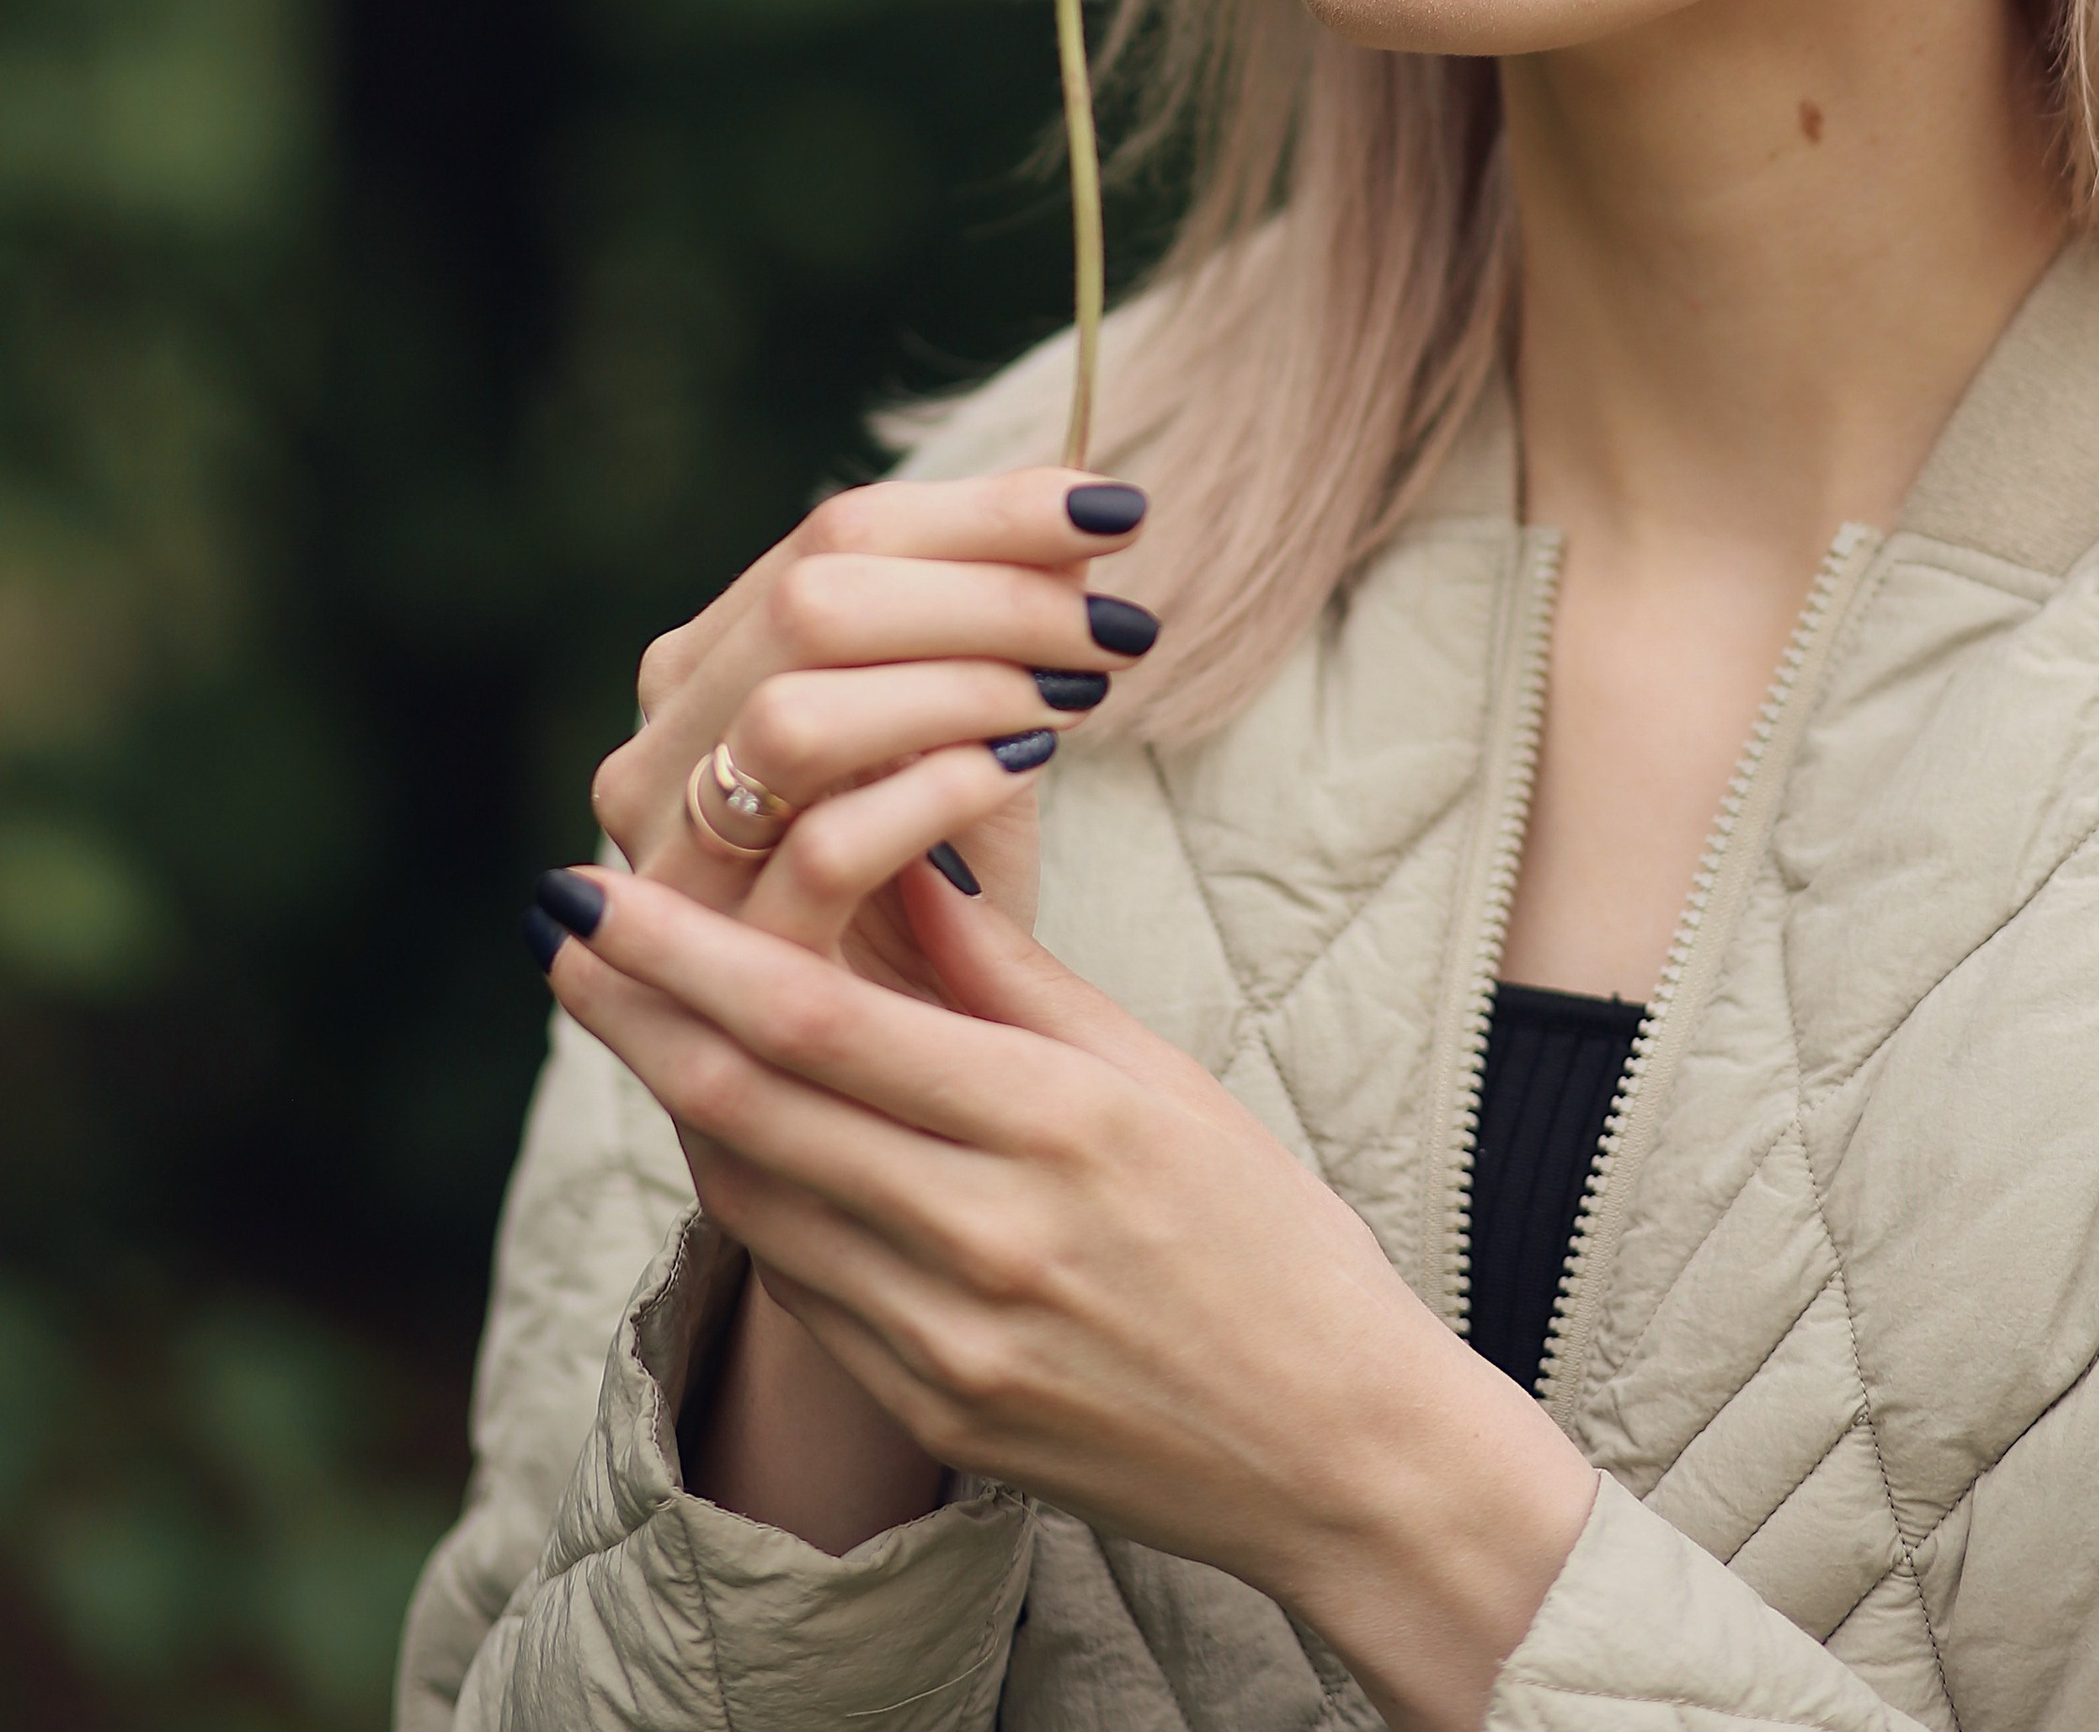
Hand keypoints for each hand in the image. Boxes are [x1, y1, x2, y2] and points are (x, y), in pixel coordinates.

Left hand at [542, 850, 1597, 1731]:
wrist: (1338, 1455)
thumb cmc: (1267, 1234)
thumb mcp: (1159, 1075)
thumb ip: (1011, 973)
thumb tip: (896, 851)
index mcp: (1056, 1127)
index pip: (820, 1024)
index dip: (686, 953)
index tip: (598, 886)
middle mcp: (986, 1240)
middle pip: (750, 1109)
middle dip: (632, 1008)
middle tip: (553, 923)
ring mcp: (948, 1343)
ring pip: (756, 1199)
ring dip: (670, 1096)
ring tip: (620, 1003)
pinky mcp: (935, 1414)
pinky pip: (804, 1287)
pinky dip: (751, 1192)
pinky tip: (722, 1126)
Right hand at [589, 468, 1154, 984]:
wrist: (896, 1092)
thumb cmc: (942, 896)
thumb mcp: (973, 736)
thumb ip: (999, 626)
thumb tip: (1089, 510)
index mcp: (711, 663)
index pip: (841, 532)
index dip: (988, 511)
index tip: (1118, 512)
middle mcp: (662, 746)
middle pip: (812, 599)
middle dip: (987, 591)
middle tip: (1116, 622)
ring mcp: (674, 856)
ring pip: (796, 715)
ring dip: (960, 684)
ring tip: (1077, 696)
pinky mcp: (724, 966)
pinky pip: (821, 849)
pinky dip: (932, 791)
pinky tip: (1023, 770)